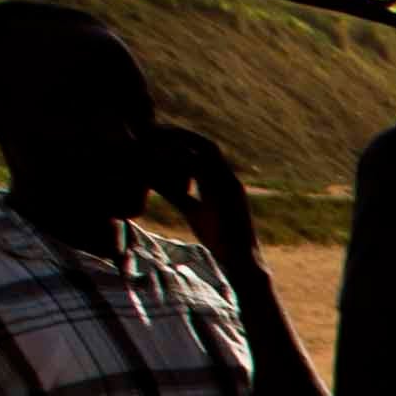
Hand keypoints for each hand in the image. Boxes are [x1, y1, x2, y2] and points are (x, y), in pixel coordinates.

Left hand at [150, 124, 260, 271]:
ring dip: (180, 144)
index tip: (158, 138)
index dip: (182, 140)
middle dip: (179, 136)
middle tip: (153, 134)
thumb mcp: (193, 212)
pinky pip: (202, 168)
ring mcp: (231, 183)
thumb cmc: (219, 239)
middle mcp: (229, 177)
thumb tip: (155, 182)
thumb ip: (178, 195)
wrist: (241, 260)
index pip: (205, 150)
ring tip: (155, 144)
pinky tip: (161, 163)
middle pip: (205, 143)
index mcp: (224, 180)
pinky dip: (180, 162)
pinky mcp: (227, 193)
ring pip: (205, 150)